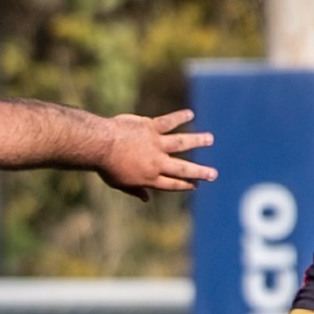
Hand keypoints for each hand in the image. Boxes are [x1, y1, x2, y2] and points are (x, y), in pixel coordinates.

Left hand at [97, 109, 216, 201]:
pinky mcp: (151, 128)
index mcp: (149, 178)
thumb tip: (146, 199)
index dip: (185, 185)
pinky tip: (190, 114)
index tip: (196, 185)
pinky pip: (169, 122)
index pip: (172, 183)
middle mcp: (157, 162)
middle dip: (200, 172)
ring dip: (197, 140)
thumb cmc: (107, 166)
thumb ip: (135, 190)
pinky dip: (180, 117)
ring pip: (181, 142)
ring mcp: (155, 144)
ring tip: (210, 139)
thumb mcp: (120, 184)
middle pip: (183, 169)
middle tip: (214, 174)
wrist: (99, 145)